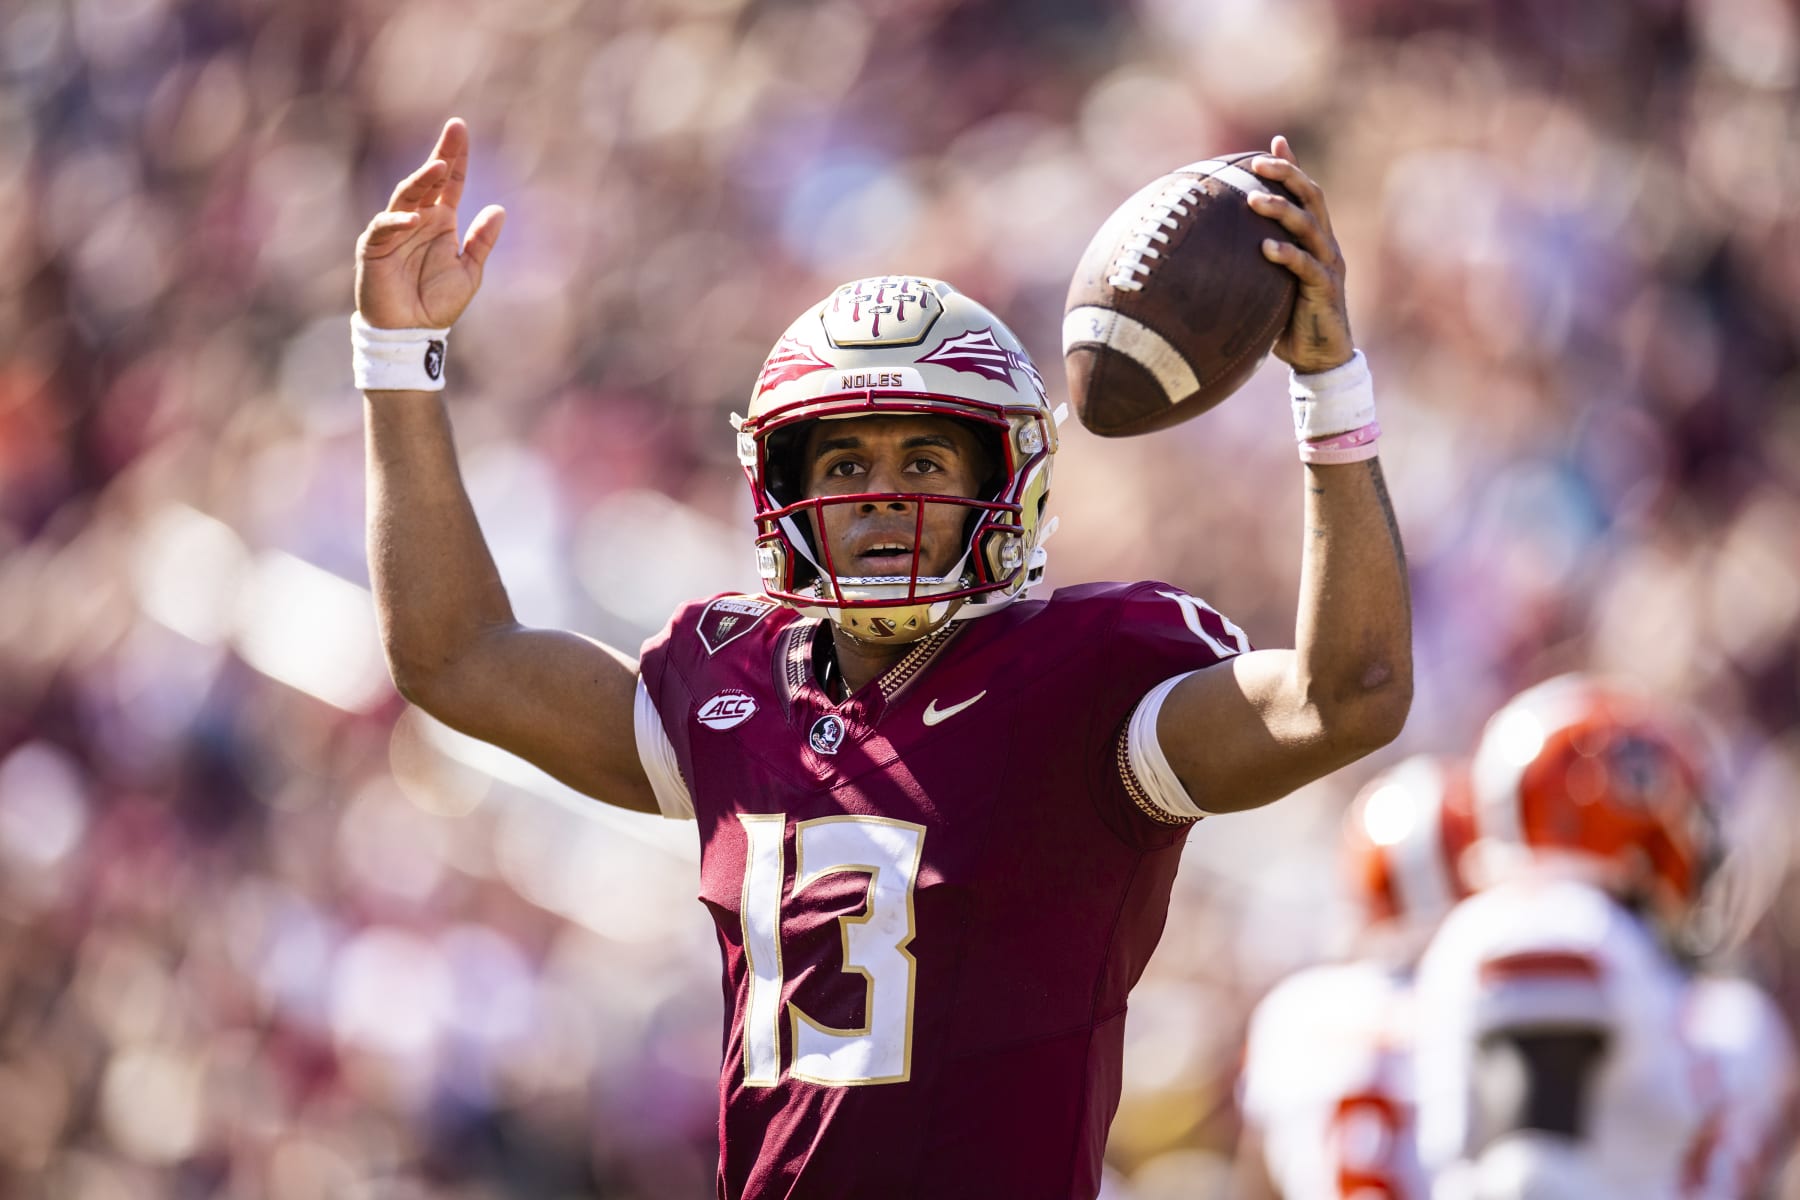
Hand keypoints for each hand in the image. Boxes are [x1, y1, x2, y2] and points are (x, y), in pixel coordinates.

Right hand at [354, 118, 505, 329]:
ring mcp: (394, 230)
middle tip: (455, 129)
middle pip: (428, 179)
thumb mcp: (469, 271)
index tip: (461, 130)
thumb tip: (499, 209)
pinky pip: (384, 227)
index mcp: (440, 221)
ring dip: (421, 180)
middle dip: (442, 154)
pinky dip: (398, 222)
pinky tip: (415, 219)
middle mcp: (417, 219)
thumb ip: (481, 241)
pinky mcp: (374, 246)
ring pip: (407, 196)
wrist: (411, 332)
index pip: (451, 183)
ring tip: (439, 166)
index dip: (457, 157)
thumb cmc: (437, 303)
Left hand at [1248, 135, 1353, 374]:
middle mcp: (1326, 245)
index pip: (1307, 193)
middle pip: (1313, 197)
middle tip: (1257, 162)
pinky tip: (1265, 248)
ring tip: (1253, 199)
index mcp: (1316, 239)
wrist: (1318, 358)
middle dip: (1288, 175)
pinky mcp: (1326, 290)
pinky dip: (1287, 255)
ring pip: (1310, 226)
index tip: (1271, 144)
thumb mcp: (1271, 283)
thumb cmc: (1289, 318)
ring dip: (1282, 209)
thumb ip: (1257, 259)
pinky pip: (1307, 267)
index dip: (1292, 166)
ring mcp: (1329, 265)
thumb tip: (1217, 248)